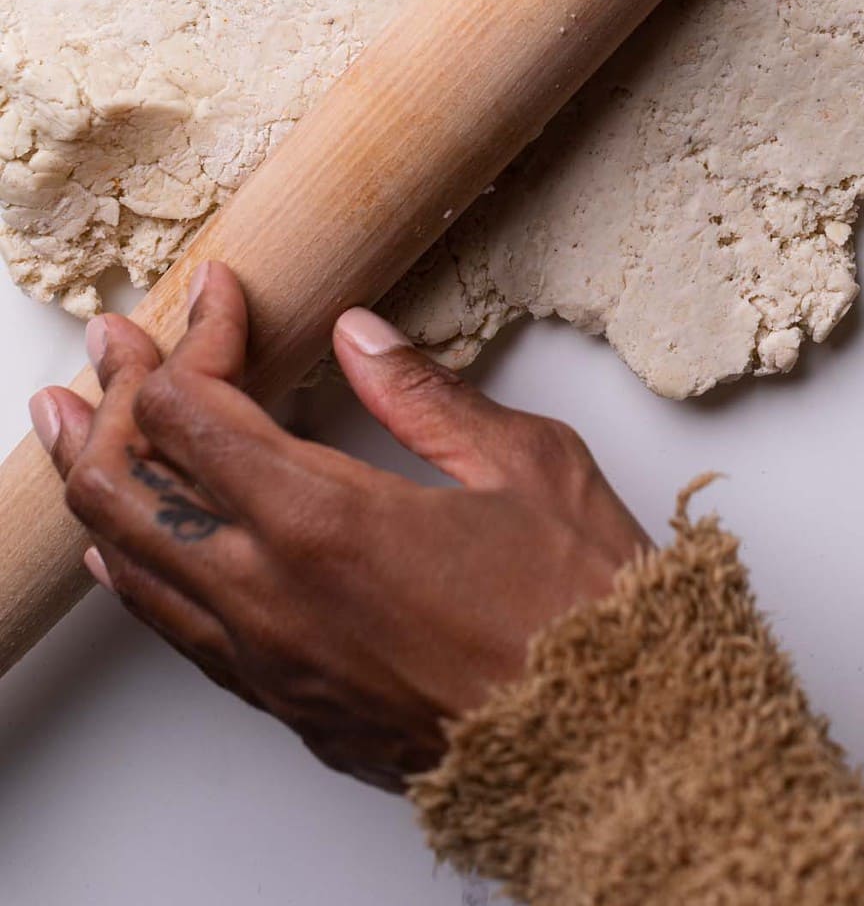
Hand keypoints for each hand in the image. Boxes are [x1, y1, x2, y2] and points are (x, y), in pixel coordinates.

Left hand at [28, 264, 648, 788]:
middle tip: (113, 344)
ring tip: (73, 428)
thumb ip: (424, 394)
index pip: (194, 411)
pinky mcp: (287, 704)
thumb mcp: (524, 466)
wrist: (611, 751)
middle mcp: (272, 596)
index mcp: (325, 520)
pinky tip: (127, 547)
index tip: (218, 293)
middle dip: (111, 400)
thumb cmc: (581, 613)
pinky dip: (136, 568)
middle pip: (129, 484)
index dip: (191, 338)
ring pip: (133, 562)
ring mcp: (270, 659)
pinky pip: (174, 629)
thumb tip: (361, 335)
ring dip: (97, 481)